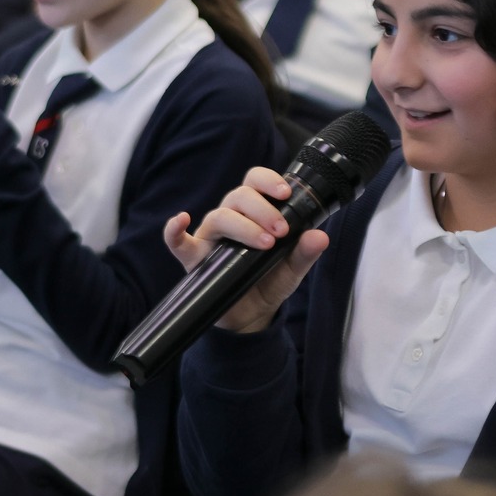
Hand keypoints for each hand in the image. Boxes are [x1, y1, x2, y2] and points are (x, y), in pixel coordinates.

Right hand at [162, 166, 328, 333]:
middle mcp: (229, 217)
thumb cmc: (268, 281)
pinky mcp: (193, 258)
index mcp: (252, 212)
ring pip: (219, 216)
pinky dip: (174, 230)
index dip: (268, 181)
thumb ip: (305, 252)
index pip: (254, 182)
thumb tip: (320, 236)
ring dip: (244, 226)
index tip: (286, 193)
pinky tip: (181, 220)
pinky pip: (177, 241)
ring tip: (265, 243)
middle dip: (263, 210)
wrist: (251, 314)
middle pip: (239, 196)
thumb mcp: (293, 268)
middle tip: (281, 231)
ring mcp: (209, 236)